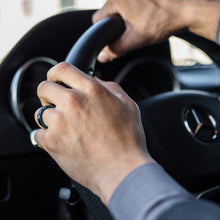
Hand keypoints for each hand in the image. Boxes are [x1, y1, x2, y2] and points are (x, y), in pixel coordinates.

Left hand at [34, 62, 152, 204]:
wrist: (123, 169)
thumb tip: (95, 80)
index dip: (55, 73)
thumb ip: (109, 87)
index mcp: (92, 91)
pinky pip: (38, 133)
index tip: (55, 79)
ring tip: (64, 128)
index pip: (62, 69)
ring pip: (40, 112)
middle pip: (44, 88)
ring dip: (49, 118)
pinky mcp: (52, 142)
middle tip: (57, 104)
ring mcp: (60, 122)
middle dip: (49, 95)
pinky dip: (46, 137)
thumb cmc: (128, 139)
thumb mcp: (127, 105)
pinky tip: (61, 141)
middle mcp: (74, 102)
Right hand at [93, 0, 219, 62]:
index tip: (111, 38)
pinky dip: (134, 11)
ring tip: (140, 24)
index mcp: (117, 1)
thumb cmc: (163, 21)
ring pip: (120, 8)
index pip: (97, 19)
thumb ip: (116, 49)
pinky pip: (130, 3)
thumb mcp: (135, 40)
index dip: (102, 32)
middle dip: (116, 24)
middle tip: (130, 32)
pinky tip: (145, 17)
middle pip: (109, 12)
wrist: (186, 10)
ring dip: (126, 17)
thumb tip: (102, 57)